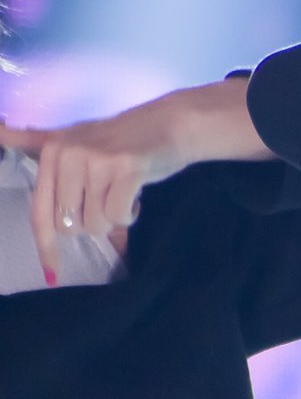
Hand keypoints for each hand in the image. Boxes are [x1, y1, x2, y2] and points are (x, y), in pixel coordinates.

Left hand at [6, 78, 266, 280]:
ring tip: (123, 193)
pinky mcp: (126, 168)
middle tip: (107, 199)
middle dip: (93, 223)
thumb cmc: (120, 138)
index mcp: (52, 151)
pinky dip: (131, 214)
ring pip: (97, 224)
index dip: (46, 248)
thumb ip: (32, 139)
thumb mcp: (72, 137)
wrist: (170, 123)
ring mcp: (97, 161)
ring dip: (115, 219)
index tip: (52, 275)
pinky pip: (120, 216)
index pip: (41, 212)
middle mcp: (69, 154)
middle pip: (71, 226)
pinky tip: (137, 194)